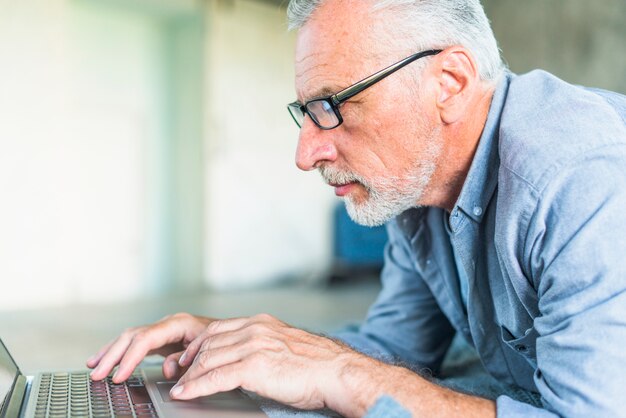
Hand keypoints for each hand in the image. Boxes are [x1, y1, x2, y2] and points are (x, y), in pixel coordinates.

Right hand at [87, 312, 212, 382]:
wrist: (231, 335)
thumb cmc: (221, 343)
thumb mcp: (207, 351)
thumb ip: (186, 359)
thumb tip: (168, 367)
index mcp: (178, 323)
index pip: (146, 338)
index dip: (130, 357)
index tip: (119, 375)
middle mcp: (167, 323)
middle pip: (133, 336)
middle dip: (113, 355)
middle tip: (97, 374)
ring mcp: (163, 330)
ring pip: (129, 337)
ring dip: (111, 352)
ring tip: (93, 367)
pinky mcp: (161, 338)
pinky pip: (134, 343)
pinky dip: (119, 352)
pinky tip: (105, 360)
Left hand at [169, 313, 362, 410]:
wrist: (337, 371)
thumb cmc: (317, 365)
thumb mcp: (285, 346)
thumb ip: (264, 346)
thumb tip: (247, 361)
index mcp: (262, 323)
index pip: (218, 329)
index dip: (198, 344)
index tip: (189, 357)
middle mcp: (255, 329)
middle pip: (209, 343)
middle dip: (190, 361)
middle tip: (180, 375)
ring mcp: (254, 346)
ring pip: (209, 359)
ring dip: (190, 376)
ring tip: (180, 388)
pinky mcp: (254, 366)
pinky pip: (216, 377)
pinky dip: (197, 386)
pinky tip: (187, 393)